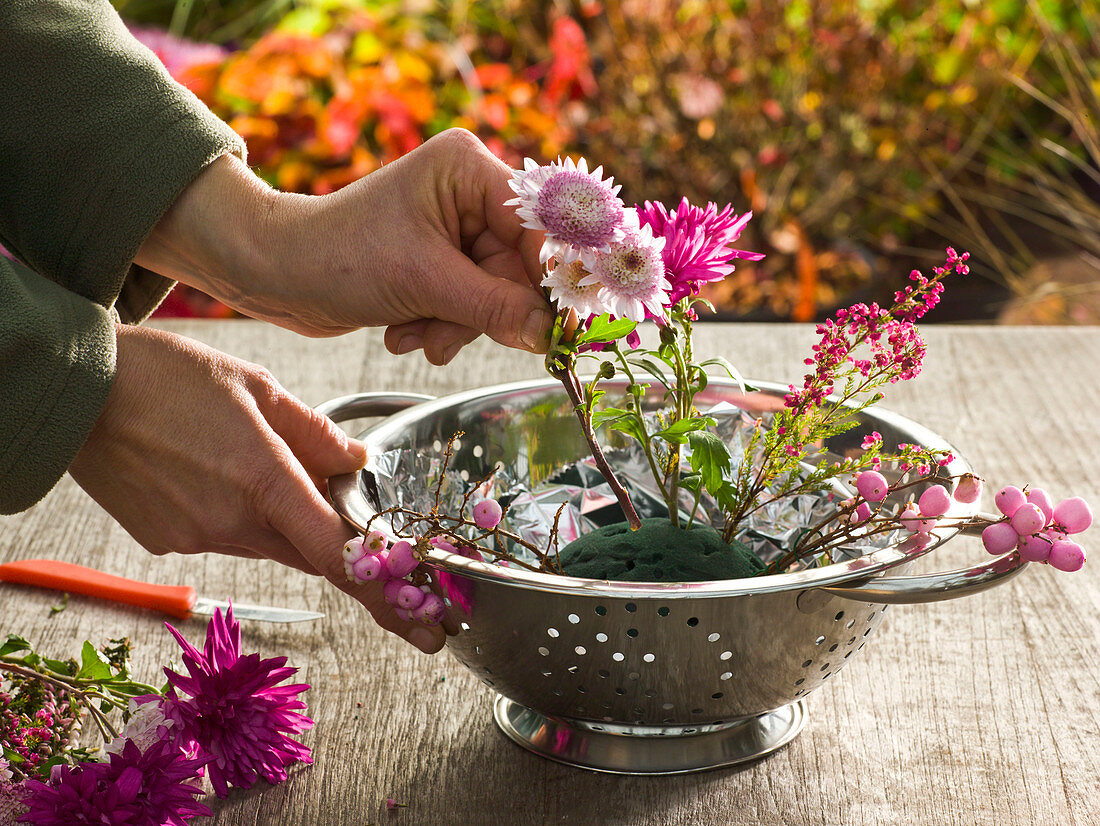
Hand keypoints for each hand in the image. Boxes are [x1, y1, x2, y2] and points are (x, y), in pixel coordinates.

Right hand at [68, 324, 445, 653]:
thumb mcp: (255, 385)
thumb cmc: (165, 376)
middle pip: (308, 550)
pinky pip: (225, 537)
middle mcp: (230, 520)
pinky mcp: (167, 543)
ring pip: (268, 543)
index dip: (385, 591)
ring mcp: (195, 538)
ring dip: (279, 520)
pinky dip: (234, 514)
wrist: (76, 391)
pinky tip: (210, 471)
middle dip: (332, 542)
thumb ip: (314, 432)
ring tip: (244, 461)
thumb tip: (356, 464)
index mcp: (262, 477)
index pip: (337, 553)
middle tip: (341, 524)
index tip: (421, 620)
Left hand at [137, 129, 553, 363]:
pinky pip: (468, 303)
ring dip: (456, 325)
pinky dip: (441, 325)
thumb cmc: (339, 256)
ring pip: (493, 293)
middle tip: (450, 334)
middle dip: (483, 311)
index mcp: (468, 169)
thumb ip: (496, 309)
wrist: (275, 275)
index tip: (561, 323)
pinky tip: (405, 330)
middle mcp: (467, 192)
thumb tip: (551, 333)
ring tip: (415, 333)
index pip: (536, 226)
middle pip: (516, 267)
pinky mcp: (438, 261)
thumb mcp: (424, 283)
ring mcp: (453, 228)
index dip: (549, 278)